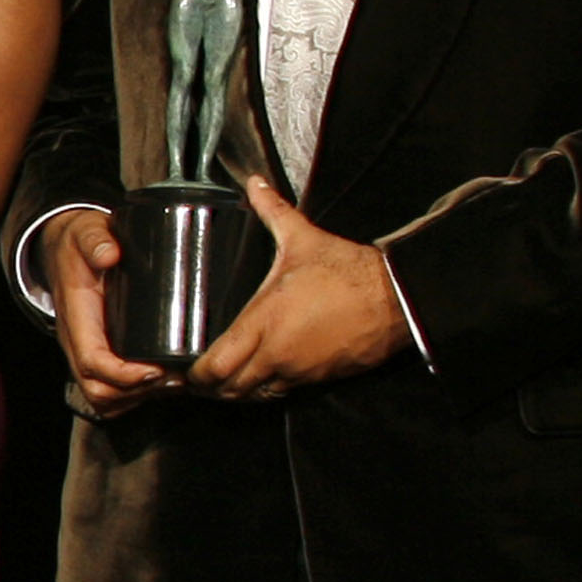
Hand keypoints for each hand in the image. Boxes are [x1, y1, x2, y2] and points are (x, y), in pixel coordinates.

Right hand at [41, 209, 168, 418]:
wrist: (64, 251)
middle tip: (177, 377)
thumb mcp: (85, 232)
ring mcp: (88, 353)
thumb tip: (110, 254)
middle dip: (138, 391)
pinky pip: (113, 395)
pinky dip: (138, 397)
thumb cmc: (79, 244)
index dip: (124, 375)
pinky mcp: (101, 358)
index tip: (156, 369)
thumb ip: (96, 240)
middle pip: (99, 391)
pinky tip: (164, 382)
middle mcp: (79, 343)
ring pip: (106, 399)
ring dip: (140, 397)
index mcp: (77, 318)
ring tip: (176, 381)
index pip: (93, 362)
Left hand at [184, 179, 407, 401]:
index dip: (195, 374)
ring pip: (255, 396)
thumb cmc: (348, 271)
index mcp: (263, 322)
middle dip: (210, 388)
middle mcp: (277, 353)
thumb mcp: (302, 238)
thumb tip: (255, 185)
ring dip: (237, 392)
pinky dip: (266, 390)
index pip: (216, 365)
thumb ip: (272, 211)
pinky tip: (260, 378)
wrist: (397, 297)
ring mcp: (299, 370)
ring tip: (224, 381)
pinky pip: (283, 393)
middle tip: (197, 379)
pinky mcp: (319, 378)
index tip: (185, 370)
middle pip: (229, 389)